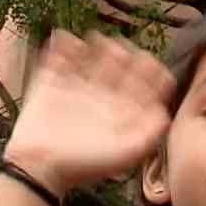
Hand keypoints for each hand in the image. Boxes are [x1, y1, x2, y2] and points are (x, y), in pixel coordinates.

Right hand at [4, 31, 174, 196]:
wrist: (39, 165)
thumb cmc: (84, 164)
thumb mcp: (125, 154)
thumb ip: (149, 135)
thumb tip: (165, 115)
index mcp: (124, 110)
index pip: (147, 81)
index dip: (151, 68)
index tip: (144, 63)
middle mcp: (104, 95)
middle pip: (122, 61)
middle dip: (123, 50)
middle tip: (115, 51)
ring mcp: (79, 86)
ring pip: (94, 53)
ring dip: (97, 41)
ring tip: (92, 42)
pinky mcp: (52, 82)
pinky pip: (60, 53)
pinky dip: (64, 42)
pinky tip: (65, 41)